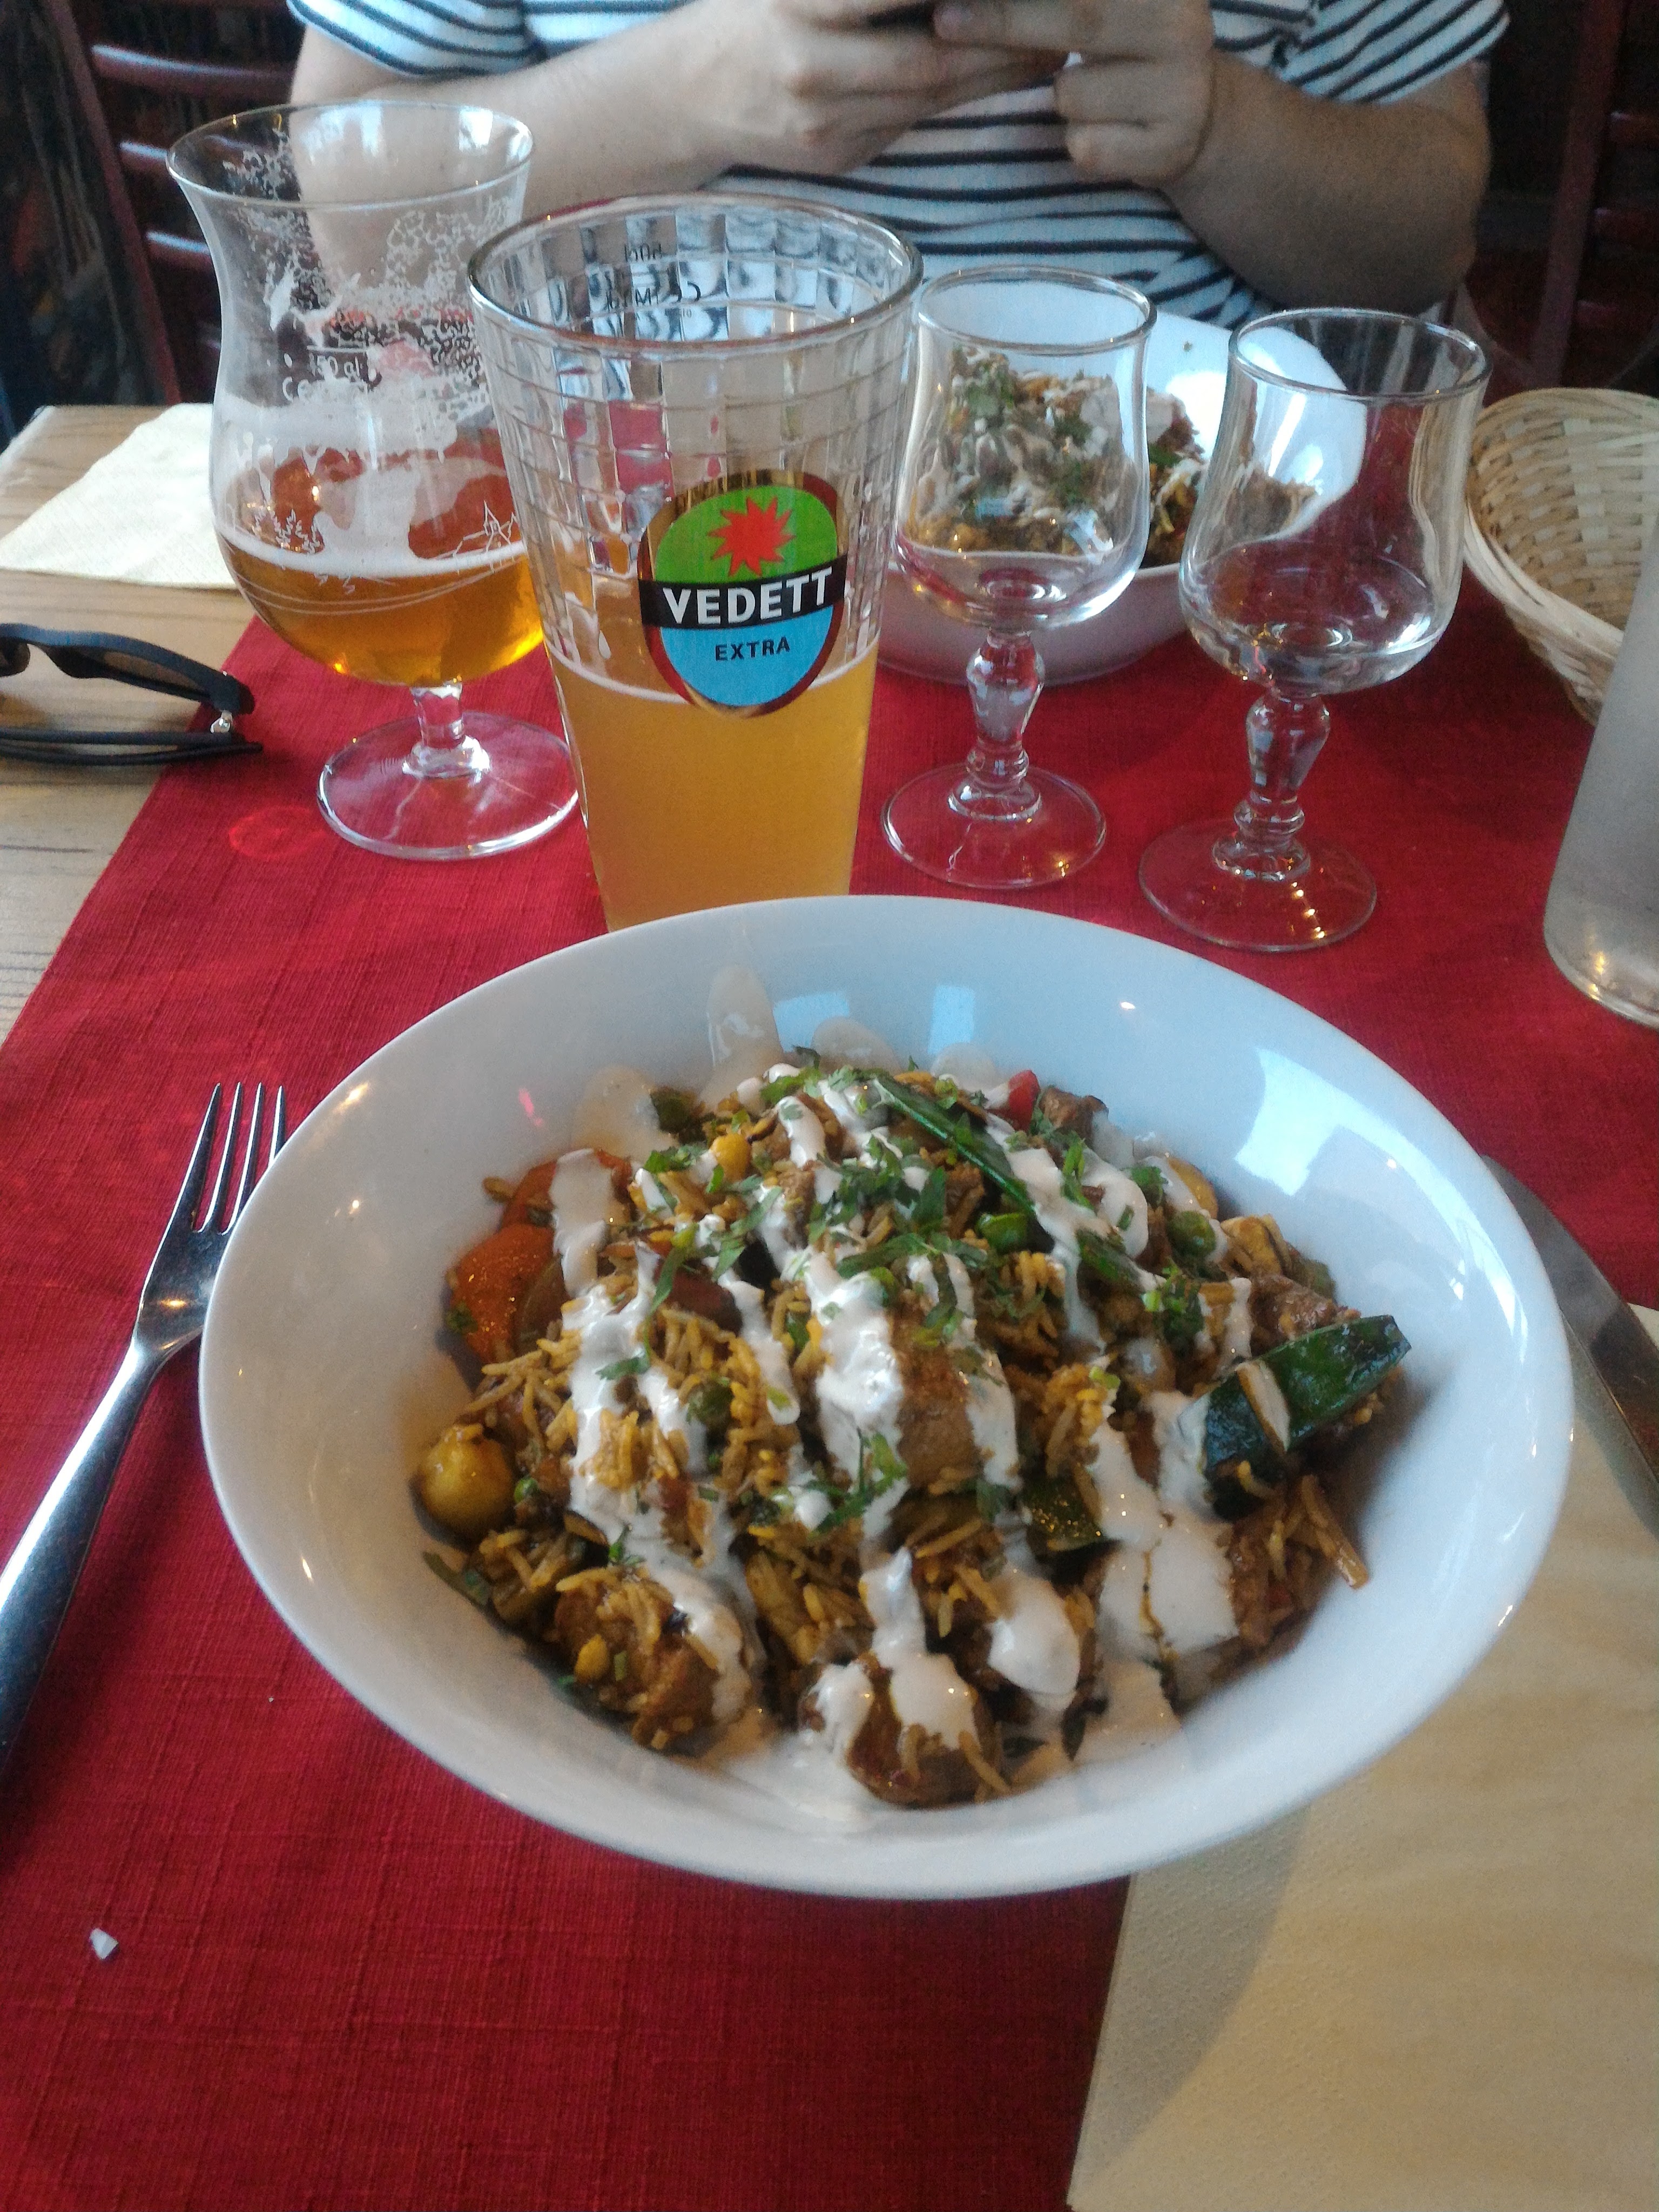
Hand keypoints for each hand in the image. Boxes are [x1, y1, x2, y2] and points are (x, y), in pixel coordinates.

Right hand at [659, 0, 1058, 176]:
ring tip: (1046, 47)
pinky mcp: (837, 156)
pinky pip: (911, 122)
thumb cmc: (754, 12)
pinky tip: (999, 75)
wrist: (688, 91)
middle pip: (927, 59)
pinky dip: (961, 98)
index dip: (961, 2)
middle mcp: (809, 67)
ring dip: (996, 75)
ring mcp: (823, 122)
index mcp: (797, 5)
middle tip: (1056, 24)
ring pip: (929, 99)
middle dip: (1000, 42)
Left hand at [933, 0, 1216, 185]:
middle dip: (1003, 21)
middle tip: (944, 21)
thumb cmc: (1132, 48)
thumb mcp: (1107, 7)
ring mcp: (1181, 92)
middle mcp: (1184, 27)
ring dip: (1056, 100)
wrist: (1200, 119)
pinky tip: (1104, 131)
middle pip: (1078, 20)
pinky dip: (1078, 142)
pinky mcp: (1166, 149)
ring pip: (1071, 95)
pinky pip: (1084, 146)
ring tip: (1088, 93)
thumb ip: (1058, 3)